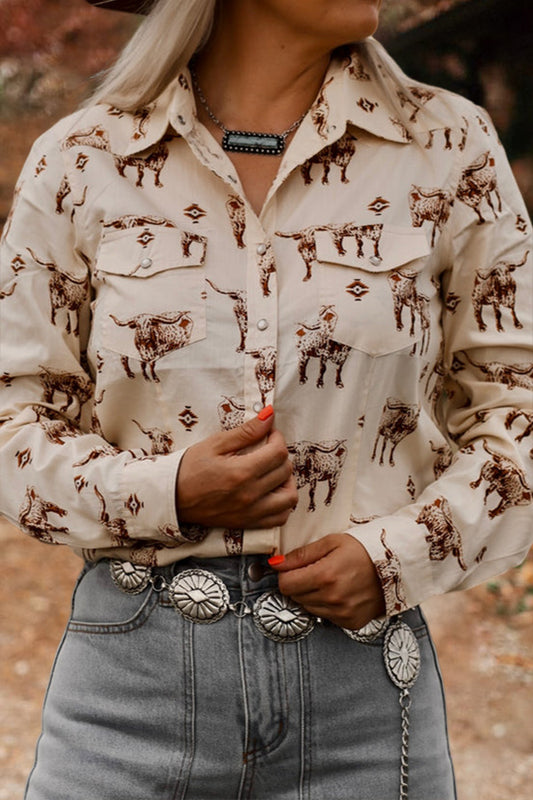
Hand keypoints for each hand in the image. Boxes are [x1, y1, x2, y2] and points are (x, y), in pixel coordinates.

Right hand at [176, 408, 297, 529]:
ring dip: (287, 481)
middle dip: (281, 455)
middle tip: (267, 449)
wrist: (172, 498)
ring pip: (289, 497)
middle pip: (285, 471)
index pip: (278, 452)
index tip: (269, 435)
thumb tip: (269, 415)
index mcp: (241, 472)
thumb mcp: (215, 444)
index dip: (277, 438)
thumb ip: (245, 431)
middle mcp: (250, 494)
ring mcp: (251, 512)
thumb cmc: (190, 468)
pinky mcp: (248, 523)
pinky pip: (279, 518)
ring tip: (273, 472)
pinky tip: (272, 492)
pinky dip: (282, 505)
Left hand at [271, 533, 385, 629]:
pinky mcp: (351, 623)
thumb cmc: (363, 549)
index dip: (287, 574)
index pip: (285, 584)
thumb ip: (301, 554)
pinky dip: (327, 606)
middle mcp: (333, 598)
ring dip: (312, 596)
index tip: (296, 567)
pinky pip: (325, 617)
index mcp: (325, 575)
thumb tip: (275, 563)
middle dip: (300, 584)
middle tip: (316, 571)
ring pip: (308, 608)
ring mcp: (342, 613)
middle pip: (295, 597)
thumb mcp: (331, 542)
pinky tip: (340, 593)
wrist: (396, 565)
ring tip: (330, 581)